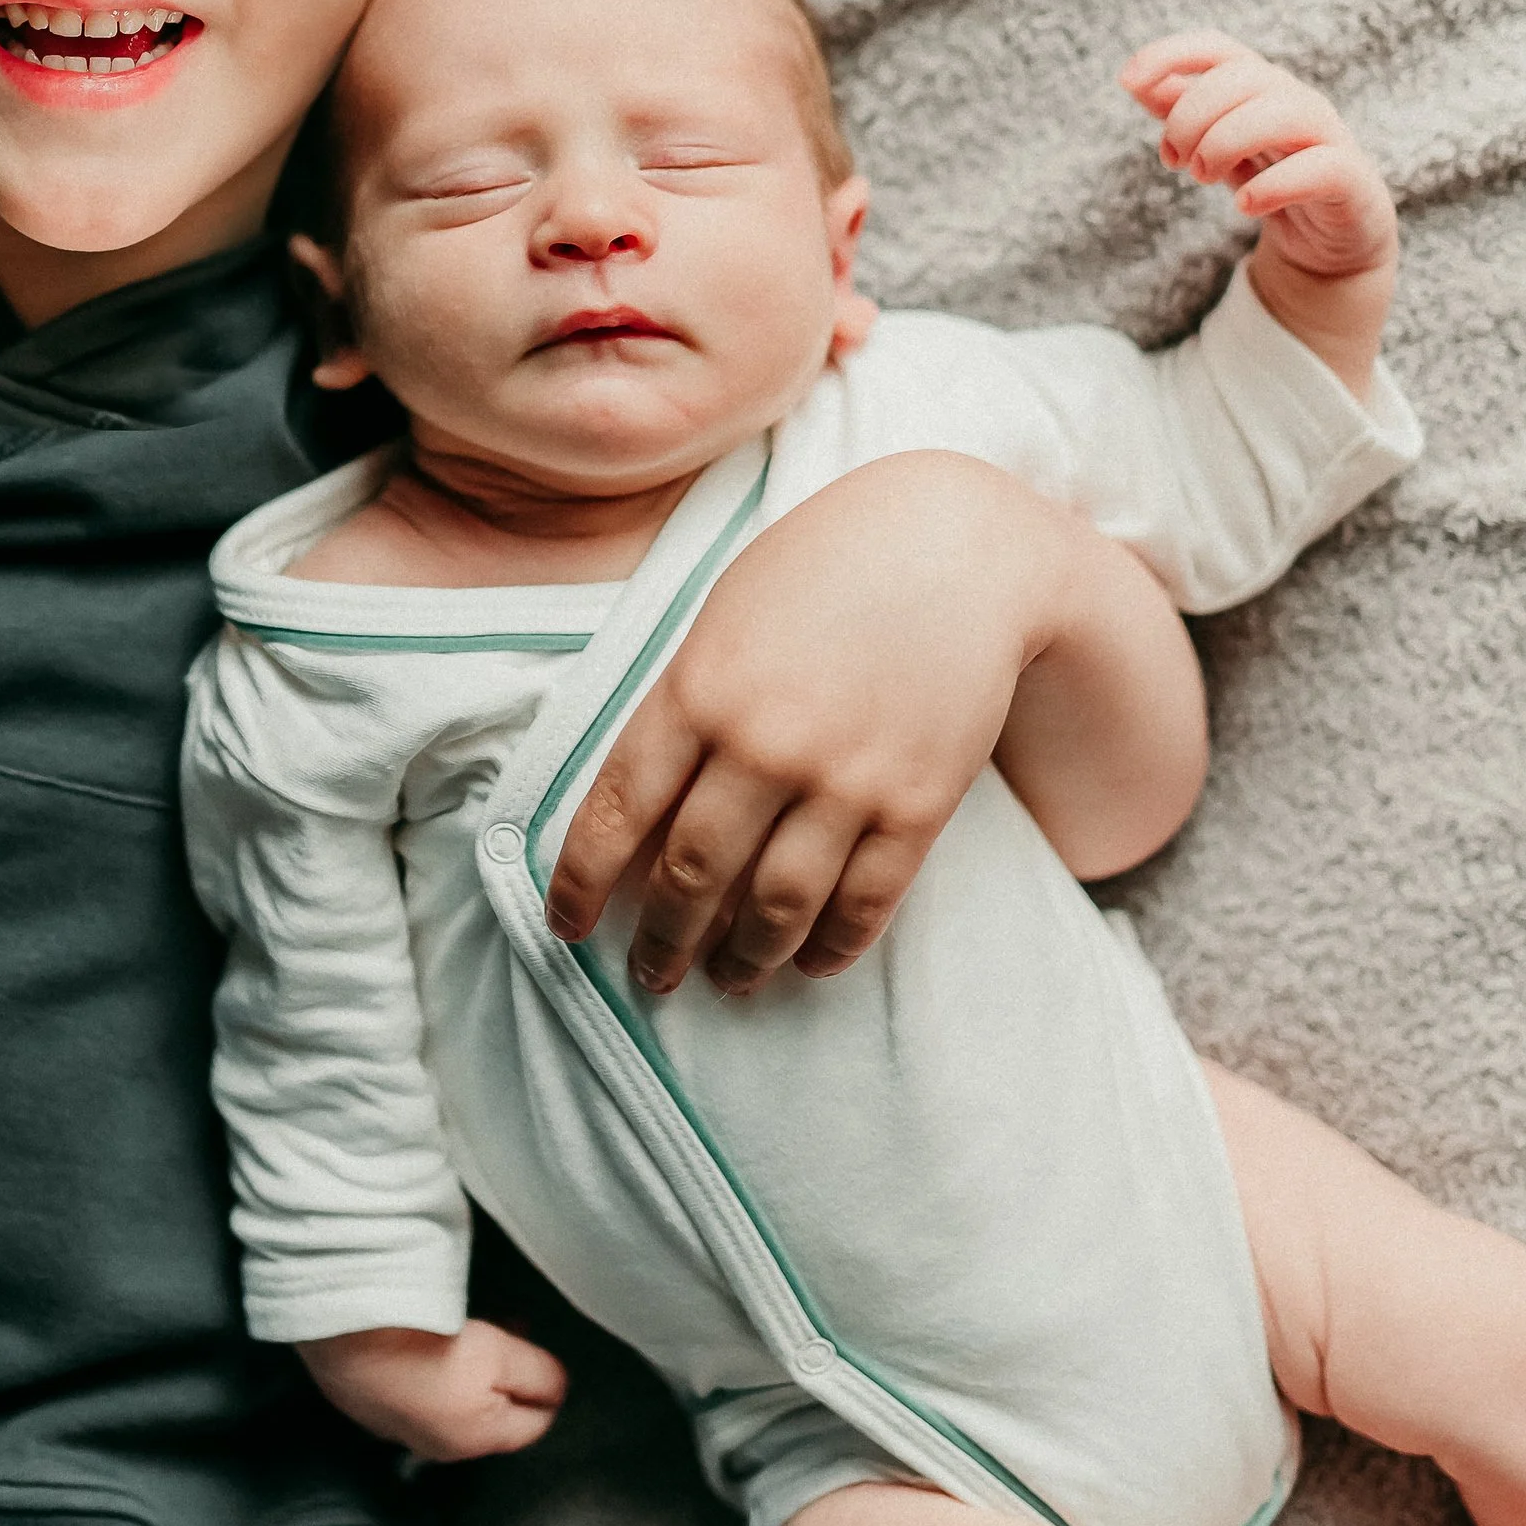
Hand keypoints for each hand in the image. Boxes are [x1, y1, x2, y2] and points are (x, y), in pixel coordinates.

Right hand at [300, 1319, 567, 1461]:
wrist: (346, 1333)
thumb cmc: (429, 1346)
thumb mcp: (501, 1357)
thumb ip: (538, 1377)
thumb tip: (557, 1391)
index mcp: (476, 1441)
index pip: (533, 1426)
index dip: (548, 1388)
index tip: (541, 1348)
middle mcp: (439, 1448)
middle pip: (490, 1416)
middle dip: (507, 1377)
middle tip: (510, 1328)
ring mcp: (397, 1429)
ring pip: (452, 1405)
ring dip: (467, 1374)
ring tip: (469, 1328)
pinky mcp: (367, 1404)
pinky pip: (415, 1391)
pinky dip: (429, 1370)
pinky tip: (421, 1340)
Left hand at [541, 455, 1115, 998]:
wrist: (959, 545)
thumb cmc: (825, 567)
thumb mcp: (725, 614)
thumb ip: (682, 704)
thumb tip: (642, 808)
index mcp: (698, 688)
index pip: (617, 811)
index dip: (582, 882)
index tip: (566, 927)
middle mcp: (763, 744)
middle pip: (692, 875)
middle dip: (663, 939)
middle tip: (651, 976)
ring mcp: (845, 779)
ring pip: (777, 907)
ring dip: (743, 959)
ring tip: (728, 980)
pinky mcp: (918, 803)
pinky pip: (866, 902)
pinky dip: (830, 946)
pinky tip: (809, 963)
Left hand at [1123, 32, 1396, 392]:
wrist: (1330, 245)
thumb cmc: (1271, 179)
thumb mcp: (1216, 145)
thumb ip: (1180, 113)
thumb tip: (1137, 82)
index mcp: (1260, 87)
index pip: (1218, 47)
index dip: (1171, 54)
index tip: (1127, 82)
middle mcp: (1297, 101)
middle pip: (1243, 78)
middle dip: (1192, 115)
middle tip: (1174, 160)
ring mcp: (1329, 137)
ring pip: (1285, 112)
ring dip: (1228, 141)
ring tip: (1202, 176)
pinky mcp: (1352, 181)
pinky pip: (1322, 167)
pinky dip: (1276, 184)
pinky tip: (1244, 204)